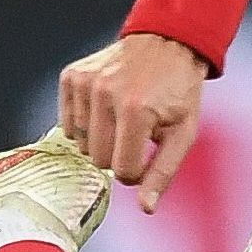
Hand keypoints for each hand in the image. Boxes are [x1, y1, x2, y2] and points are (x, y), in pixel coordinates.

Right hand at [61, 31, 212, 212]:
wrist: (168, 42)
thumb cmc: (178, 91)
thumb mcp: (183, 133)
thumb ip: (163, 173)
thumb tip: (145, 208)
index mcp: (136, 111)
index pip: (122, 171)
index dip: (136, 170)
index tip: (147, 151)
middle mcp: (105, 94)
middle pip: (98, 160)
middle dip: (118, 154)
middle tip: (135, 132)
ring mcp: (85, 83)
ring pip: (81, 144)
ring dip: (101, 138)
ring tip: (122, 116)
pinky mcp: (71, 76)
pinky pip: (67, 123)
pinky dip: (85, 123)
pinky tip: (105, 107)